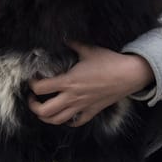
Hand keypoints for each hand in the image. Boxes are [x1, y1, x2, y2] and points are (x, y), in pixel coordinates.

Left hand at [28, 43, 153, 126]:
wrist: (129, 75)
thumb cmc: (109, 62)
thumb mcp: (89, 50)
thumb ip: (74, 45)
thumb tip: (65, 39)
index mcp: (68, 81)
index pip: (41, 88)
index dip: (32, 84)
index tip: (33, 79)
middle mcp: (72, 97)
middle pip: (44, 111)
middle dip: (34, 106)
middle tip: (33, 99)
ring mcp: (82, 106)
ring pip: (58, 120)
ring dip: (47, 117)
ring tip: (44, 110)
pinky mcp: (92, 111)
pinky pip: (77, 122)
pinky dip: (69, 121)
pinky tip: (67, 115)